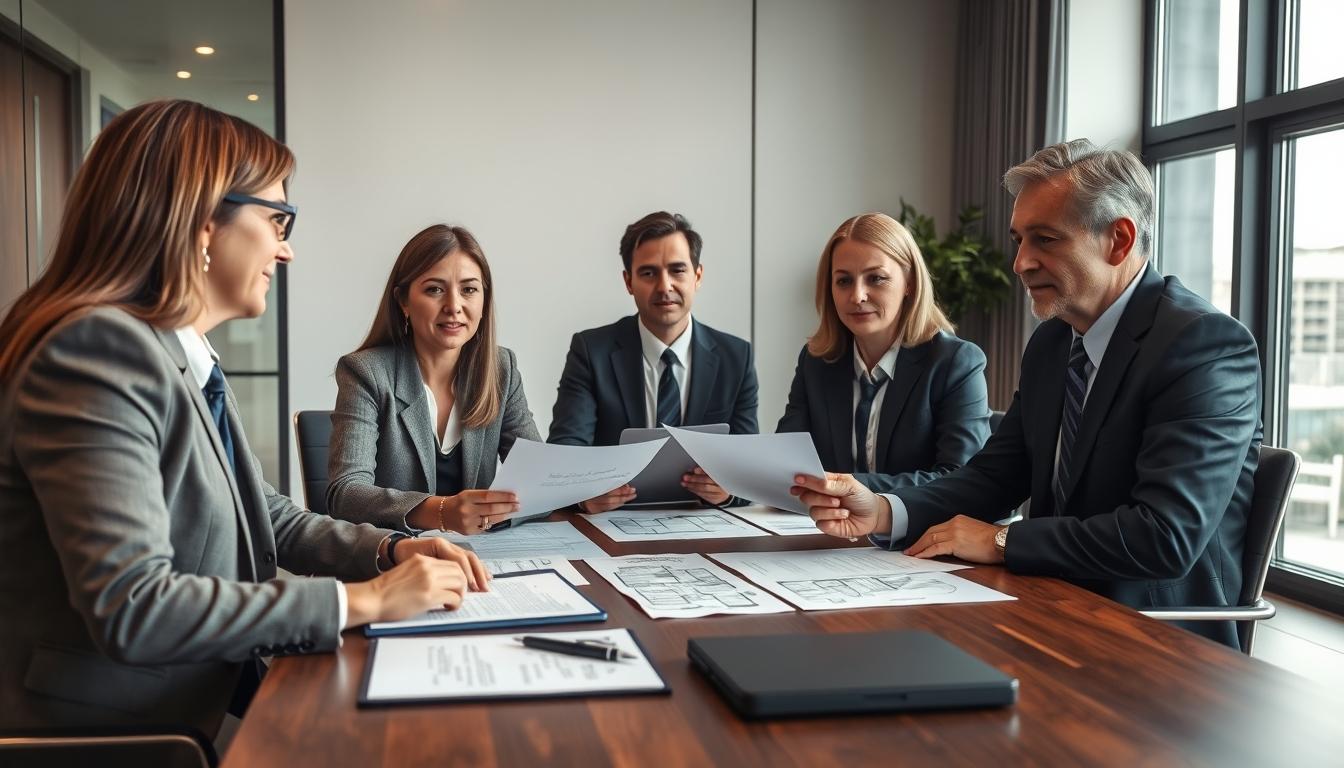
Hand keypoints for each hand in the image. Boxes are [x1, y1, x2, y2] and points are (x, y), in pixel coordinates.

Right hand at [344, 538, 489, 627]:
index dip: (460, 573)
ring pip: (460, 582)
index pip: (452, 561)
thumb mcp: (407, 573)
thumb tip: (442, 583)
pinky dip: (455, 604)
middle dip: (465, 583)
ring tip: (454, 602)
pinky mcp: (429, 595)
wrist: (371, 599)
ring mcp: (429, 580)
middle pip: (459, 570)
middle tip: (461, 594)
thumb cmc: (386, 591)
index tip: (462, 584)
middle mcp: (428, 566)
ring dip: (461, 594)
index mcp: (422, 559)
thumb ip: (424, 573)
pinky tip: (448, 608)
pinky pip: (454, 597)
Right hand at [411, 491, 518, 534]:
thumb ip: (483, 496)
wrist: (441, 514)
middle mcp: (467, 510)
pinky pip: (486, 527)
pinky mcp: (469, 532)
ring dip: (505, 514)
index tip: (514, 496)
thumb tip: (505, 497)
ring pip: (491, 519)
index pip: (488, 496)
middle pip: (492, 508)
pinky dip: (496, 521)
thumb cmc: (458, 502)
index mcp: (466, 497)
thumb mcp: (468, 494)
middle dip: (508, 506)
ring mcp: (468, 522)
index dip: (503, 496)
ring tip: (513, 510)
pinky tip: (502, 517)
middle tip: (517, 504)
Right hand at [577, 484, 635, 512]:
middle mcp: (589, 498)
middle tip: (632, 492)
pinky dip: (615, 505)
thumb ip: (609, 482)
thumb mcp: (598, 480)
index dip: (620, 489)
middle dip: (623, 495)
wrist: (575, 492)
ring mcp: (590, 506)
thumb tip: (623, 485)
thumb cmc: (586, 485)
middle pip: (610, 498)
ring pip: (609, 505)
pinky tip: (621, 502)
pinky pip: (607, 508)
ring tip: (630, 497)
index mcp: (589, 487)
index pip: (608, 490)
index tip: (629, 488)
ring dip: (621, 501)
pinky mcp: (592, 511)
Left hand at [682, 467, 728, 504]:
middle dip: (694, 478)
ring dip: (692, 486)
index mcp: (721, 474)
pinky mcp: (714, 499)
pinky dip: (694, 491)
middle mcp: (721, 483)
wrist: (723, 493)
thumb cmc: (716, 481)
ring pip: (704, 489)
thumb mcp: (711, 473)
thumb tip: (691, 470)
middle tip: (686, 477)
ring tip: (685, 483)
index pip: (711, 471)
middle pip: (706, 480)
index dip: (702, 471)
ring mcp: (718, 492)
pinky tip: (689, 488)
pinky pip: (703, 495)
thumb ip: (702, 471)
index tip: (694, 470)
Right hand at [790, 472, 889, 538]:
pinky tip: (842, 517)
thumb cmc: (863, 498)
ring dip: (830, 510)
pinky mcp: (826, 525)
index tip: (799, 480)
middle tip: (835, 498)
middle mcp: (822, 498)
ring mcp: (823, 512)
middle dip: (820, 498)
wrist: (873, 516)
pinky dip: (833, 519)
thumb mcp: (849, 485)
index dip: (801, 481)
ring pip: (812, 511)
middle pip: (806, 497)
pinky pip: (820, 523)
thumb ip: (829, 483)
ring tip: (842, 508)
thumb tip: (812, 480)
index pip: (808, 481)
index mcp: (826, 484)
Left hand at [905, 516, 1003, 563]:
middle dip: (919, 542)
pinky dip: (926, 552)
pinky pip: (936, 548)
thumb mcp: (973, 533)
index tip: (919, 543)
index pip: (937, 528)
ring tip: (911, 555)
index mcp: (958, 520)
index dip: (926, 537)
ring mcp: (954, 532)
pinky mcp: (956, 543)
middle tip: (910, 550)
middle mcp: (954, 523)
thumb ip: (960, 535)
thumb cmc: (992, 541)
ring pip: (930, 539)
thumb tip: (951, 545)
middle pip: (930, 532)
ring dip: (919, 548)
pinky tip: (920, 557)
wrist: (1002, 541)